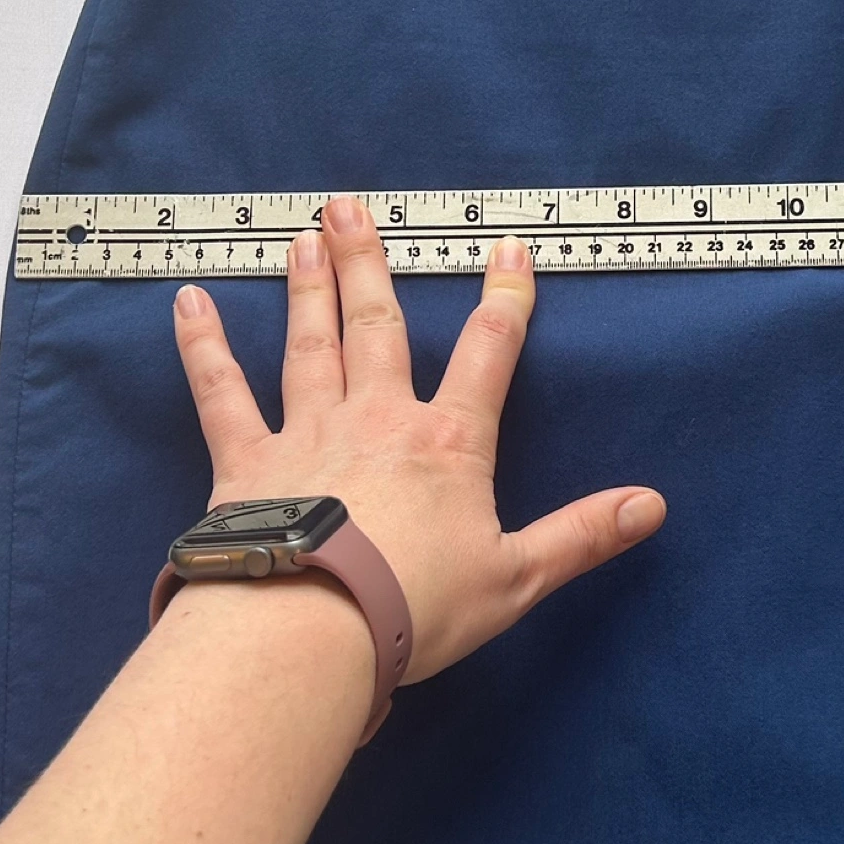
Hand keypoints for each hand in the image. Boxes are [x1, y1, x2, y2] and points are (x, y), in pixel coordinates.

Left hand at [168, 194, 665, 682]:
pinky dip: (204, 349)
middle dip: (370, 263)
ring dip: (308, 287)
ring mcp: (308, 434)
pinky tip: (189, 305)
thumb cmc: (418, 606)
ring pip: (310, 345)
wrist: (312, 636)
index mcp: (449, 442)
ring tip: (303, 235)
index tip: (510, 247)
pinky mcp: (246, 465)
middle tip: (351, 206)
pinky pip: (222, 395)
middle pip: (379, 325)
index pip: (489, 353)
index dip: (506, 297)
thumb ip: (584, 534)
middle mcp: (379, 418)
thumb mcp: (518, 577)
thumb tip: (654, 505)